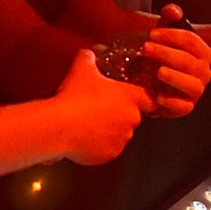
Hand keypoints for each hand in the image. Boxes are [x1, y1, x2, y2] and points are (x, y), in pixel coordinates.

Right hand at [49, 49, 150, 164]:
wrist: (60, 126)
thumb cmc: (75, 96)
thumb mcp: (82, 67)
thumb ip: (89, 58)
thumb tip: (89, 55)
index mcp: (130, 97)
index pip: (150, 99)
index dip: (143, 98)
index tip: (136, 98)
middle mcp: (131, 120)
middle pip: (132, 117)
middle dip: (120, 114)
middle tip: (101, 107)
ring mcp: (121, 140)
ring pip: (120, 134)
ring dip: (110, 130)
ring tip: (90, 122)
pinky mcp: (109, 155)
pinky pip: (107, 149)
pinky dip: (99, 145)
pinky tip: (84, 136)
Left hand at [139, 10, 210, 117]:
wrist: (161, 82)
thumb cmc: (165, 54)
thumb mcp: (166, 34)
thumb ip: (169, 19)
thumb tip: (172, 10)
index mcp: (203, 52)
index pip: (190, 40)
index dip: (170, 36)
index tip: (151, 34)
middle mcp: (204, 71)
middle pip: (187, 61)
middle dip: (165, 53)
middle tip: (145, 48)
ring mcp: (196, 90)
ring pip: (191, 85)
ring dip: (174, 77)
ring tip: (158, 71)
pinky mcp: (187, 107)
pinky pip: (183, 107)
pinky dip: (171, 102)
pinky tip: (157, 96)